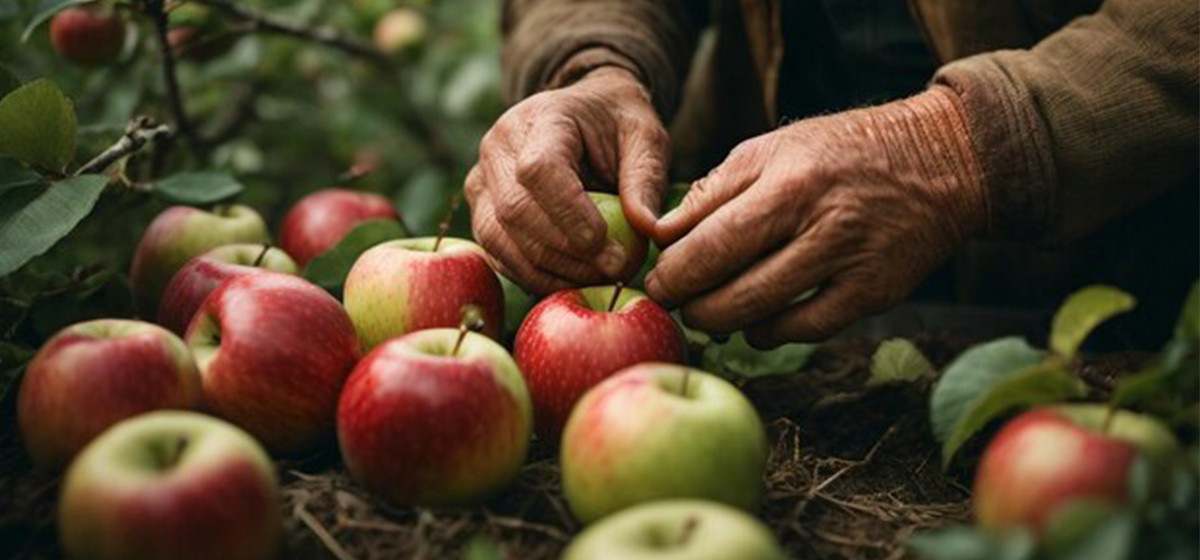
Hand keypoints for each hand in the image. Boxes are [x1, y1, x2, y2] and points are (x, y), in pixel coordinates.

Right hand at [465, 66, 668, 294]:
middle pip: (516, 210)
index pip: (539, 169)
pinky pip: (498, 253)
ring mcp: (482, 180)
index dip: (570, 214)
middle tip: (613, 270)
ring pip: (500, 238)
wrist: (583, 113)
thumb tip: (650, 230)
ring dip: (549, 270)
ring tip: (597, 278)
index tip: (609, 246)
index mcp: (541, 118)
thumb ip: (646, 179)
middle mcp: (498, 147)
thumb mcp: (645, 137)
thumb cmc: (616, 125)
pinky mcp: (480, 210)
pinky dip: (534, 276)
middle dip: (565, 251)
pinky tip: (572, 280)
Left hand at [645, 86, 986, 346]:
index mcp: (789, 181)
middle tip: (671, 303)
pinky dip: (770, 333)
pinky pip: (806, 330)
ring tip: (705, 314)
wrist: (941, 161)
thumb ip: (714, 191)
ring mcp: (852, 264)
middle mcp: (822, 224)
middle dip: (689, 303)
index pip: (711, 242)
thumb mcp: (773, 149)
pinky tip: (753, 324)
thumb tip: (661, 235)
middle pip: (733, 286)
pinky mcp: (875, 294)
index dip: (673, 272)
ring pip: (765, 315)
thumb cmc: (839, 152)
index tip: (653, 281)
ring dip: (722, 322)